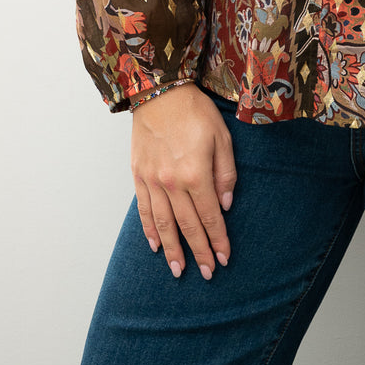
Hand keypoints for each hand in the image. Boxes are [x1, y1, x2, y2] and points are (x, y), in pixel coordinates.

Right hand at [131, 85, 237, 279]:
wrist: (159, 91)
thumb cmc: (194, 111)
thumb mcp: (222, 136)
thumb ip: (225, 173)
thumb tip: (225, 204)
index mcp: (195, 173)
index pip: (209, 217)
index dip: (218, 240)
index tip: (224, 257)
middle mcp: (172, 183)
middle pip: (187, 226)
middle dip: (199, 252)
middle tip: (208, 273)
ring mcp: (152, 180)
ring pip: (163, 224)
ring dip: (172, 249)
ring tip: (178, 270)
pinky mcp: (138, 175)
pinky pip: (143, 209)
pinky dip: (149, 229)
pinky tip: (155, 245)